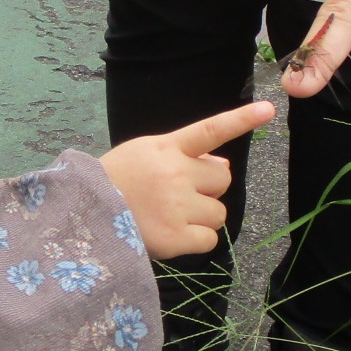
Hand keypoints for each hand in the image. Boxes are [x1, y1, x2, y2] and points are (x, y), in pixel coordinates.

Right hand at [100, 101, 274, 258]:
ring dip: (202, 216)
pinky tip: (174, 235)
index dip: (241, 119)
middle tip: (180, 196)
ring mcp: (176, 206)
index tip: (268, 111)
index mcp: (167, 148)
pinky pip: (209, 239)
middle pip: (222, 180)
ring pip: (218, 212)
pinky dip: (196, 240)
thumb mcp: (144, 154)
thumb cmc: (115, 182)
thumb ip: (183, 156)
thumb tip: (224, 166)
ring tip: (172, 216)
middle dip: (208, 189)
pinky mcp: (175, 237)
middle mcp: (176, 174)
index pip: (211, 130)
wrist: (82, 216)